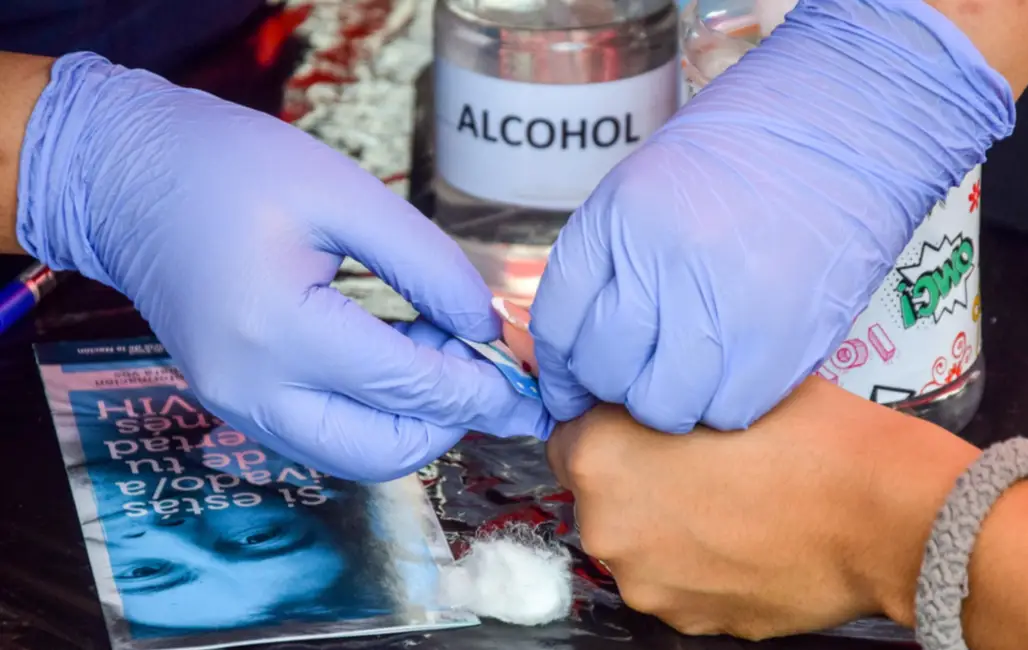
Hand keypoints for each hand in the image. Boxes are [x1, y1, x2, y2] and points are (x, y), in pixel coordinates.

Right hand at [17, 53, 551, 480]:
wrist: (128, 178)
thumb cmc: (231, 168)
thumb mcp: (346, 194)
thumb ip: (428, 265)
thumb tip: (485, 328)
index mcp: (277, 329)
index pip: (407, 387)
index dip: (479, 388)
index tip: (525, 381)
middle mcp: (251, 388)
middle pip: (383, 450)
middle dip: (450, 420)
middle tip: (482, 364)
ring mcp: (236, 405)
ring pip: (354, 457)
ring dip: (412, 420)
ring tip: (432, 345)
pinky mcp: (235, 403)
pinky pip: (323, 437)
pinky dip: (373, 415)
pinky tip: (392, 356)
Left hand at [530, 0, 1014, 430]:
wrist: (844, 127)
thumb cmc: (745, 156)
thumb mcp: (648, 188)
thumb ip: (611, 265)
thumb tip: (576, 356)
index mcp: (617, 220)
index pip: (557, 326)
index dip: (559, 372)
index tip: (569, 390)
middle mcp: (660, 262)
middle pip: (604, 371)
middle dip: (612, 386)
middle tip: (640, 373)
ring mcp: (722, 304)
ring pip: (662, 405)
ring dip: (668, 403)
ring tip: (690, 375)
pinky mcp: (781, 340)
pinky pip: (727, 411)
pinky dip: (723, 405)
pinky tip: (735, 373)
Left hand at [546, 377, 979, 638]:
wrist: (888, 516)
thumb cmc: (814, 435)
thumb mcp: (724, 376)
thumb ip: (662, 389)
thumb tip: (646, 395)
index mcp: (600, 456)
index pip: (567, 431)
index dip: (609, 422)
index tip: (643, 420)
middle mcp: (607, 526)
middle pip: (601, 491)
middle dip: (637, 474)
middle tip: (698, 456)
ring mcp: (647, 583)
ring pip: (640, 540)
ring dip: (668, 522)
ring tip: (733, 499)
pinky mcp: (688, 620)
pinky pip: (677, 578)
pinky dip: (699, 561)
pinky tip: (747, 535)